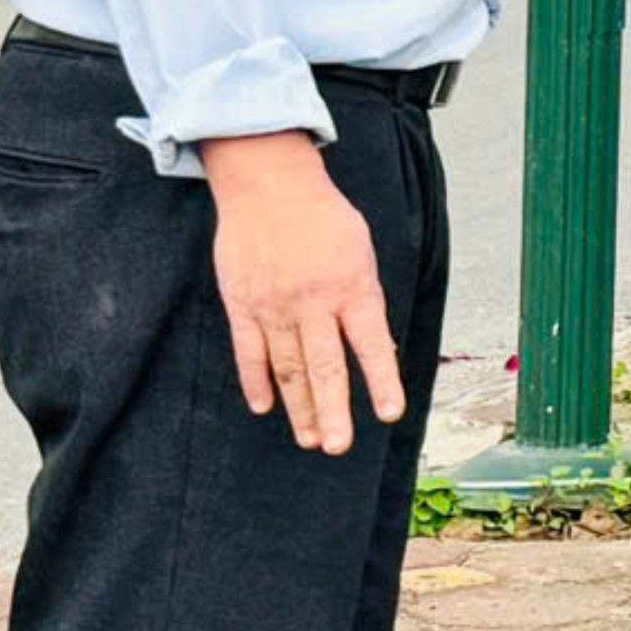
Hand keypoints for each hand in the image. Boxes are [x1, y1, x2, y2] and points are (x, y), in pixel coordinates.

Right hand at [200, 134, 404, 456]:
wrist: (269, 184)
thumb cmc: (325, 218)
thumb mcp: (361, 252)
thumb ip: (364, 301)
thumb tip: (377, 351)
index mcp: (352, 287)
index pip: (372, 344)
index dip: (382, 381)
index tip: (389, 414)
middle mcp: (313, 302)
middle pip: (325, 368)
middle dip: (332, 412)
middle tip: (337, 446)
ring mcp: (274, 305)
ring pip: (287, 369)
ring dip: (299, 407)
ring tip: (309, 438)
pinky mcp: (241, 303)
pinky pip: (248, 351)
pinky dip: (255, 382)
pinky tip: (264, 407)